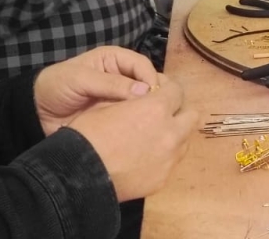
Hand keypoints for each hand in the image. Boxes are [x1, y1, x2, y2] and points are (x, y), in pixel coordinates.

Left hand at [33, 47, 158, 135]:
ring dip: (148, 112)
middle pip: (148, 83)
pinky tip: (143, 133)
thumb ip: (110, 83)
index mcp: (115, 60)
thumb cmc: (57, 86)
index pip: (142, 65)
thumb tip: (144, 91)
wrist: (36, 113)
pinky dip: (139, 125)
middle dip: (154, 96)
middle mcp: (122, 77)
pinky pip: (134, 119)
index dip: (150, 79)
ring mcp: (121, 99)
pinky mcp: (117, 118)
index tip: (152, 97)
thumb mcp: (80, 79)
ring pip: (144, 103)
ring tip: (152, 124)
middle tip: (157, 112)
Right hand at [68, 75, 197, 202]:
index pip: (177, 91)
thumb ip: (132, 98)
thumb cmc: (87, 134)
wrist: (77, 176)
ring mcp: (169, 159)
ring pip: (185, 141)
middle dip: (179, 111)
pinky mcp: (162, 179)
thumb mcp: (106, 105)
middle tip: (161, 114)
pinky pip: (171, 163)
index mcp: (156, 108)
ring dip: (174, 135)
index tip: (158, 92)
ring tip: (153, 138)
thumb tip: (143, 95)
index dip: (167, 89)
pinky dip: (163, 158)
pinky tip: (143, 159)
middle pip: (191, 116)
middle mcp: (170, 133)